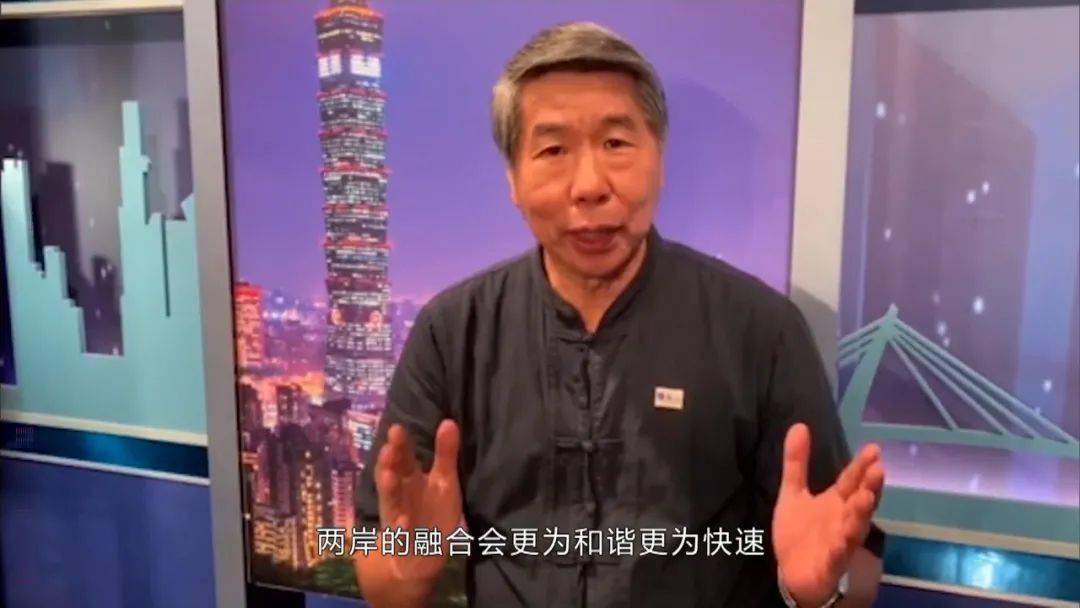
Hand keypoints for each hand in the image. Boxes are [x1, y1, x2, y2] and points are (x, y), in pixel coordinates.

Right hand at [375, 419, 461, 581]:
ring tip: (389, 476)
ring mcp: (397, 514)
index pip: (403, 456)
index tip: (396, 428)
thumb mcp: (445, 481)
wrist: (424, 553)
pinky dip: (400, 527)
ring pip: (390, 499)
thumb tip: (449, 421)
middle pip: (392, 474)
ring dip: (389, 488)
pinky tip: (403, 522)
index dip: (400, 444)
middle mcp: (400, 492)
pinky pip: (399, 532)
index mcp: (410, 477)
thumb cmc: (434, 511)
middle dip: (389, 462)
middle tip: (389, 448)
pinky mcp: (401, 538)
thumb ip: (446, 453)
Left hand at [772, 423, 884, 606]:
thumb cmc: (799, 532)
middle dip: (869, 486)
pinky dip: (841, 547)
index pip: (852, 480)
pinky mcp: (831, 562)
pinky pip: (837, 555)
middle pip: (860, 501)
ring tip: (866, 498)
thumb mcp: (794, 493)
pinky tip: (843, 539)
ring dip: (861, 513)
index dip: (861, 466)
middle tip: (878, 469)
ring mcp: (840, 541)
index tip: (874, 448)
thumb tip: (799, 425)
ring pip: (855, 527)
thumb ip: (797, 462)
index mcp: (837, 502)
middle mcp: (844, 519)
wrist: (793, 574)